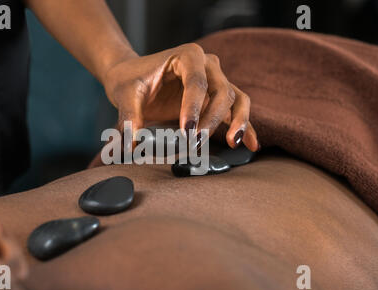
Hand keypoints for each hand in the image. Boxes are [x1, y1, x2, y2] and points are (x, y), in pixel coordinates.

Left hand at [102, 43, 258, 151]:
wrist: (132, 77)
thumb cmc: (130, 81)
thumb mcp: (126, 95)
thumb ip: (129, 116)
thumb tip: (131, 143)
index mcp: (187, 56)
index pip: (196, 82)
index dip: (194, 107)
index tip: (187, 131)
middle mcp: (207, 65)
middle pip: (221, 91)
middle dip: (212, 119)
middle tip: (195, 143)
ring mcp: (215, 81)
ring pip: (235, 99)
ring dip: (236, 122)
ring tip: (232, 143)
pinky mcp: (215, 98)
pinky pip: (236, 110)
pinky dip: (244, 126)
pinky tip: (251, 145)